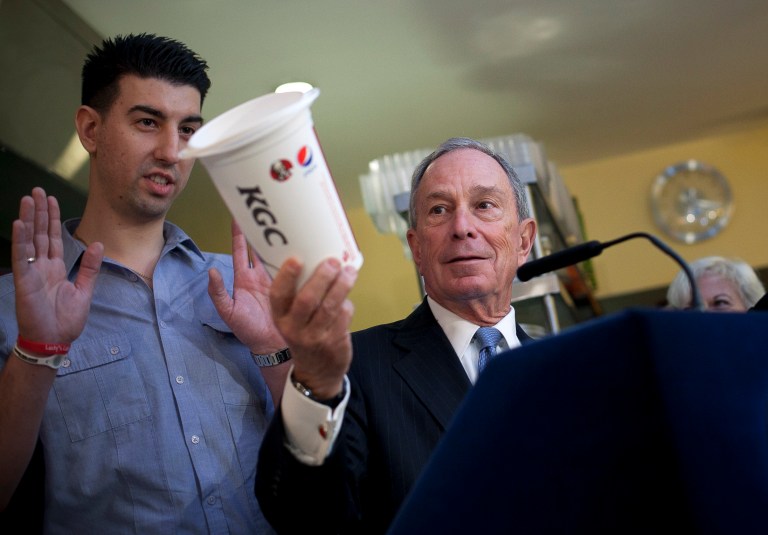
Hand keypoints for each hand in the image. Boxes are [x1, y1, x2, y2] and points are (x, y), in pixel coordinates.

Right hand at [12, 188, 102, 343]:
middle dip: (38, 212)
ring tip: (28, 199)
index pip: (52, 238)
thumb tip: (99, 244)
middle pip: (39, 233)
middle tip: (37, 190)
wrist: (55, 340)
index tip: (51, 200)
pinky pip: (22, 258)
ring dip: (28, 219)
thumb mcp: (84, 290)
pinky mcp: (24, 281)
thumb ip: (90, 267)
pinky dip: (21, 241)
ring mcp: (31, 272)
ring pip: (29, 240)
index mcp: (55, 268)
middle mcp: (41, 267)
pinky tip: (20, 224)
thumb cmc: (66, 320)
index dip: (51, 219)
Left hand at [208, 220, 287, 352]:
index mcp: (244, 278)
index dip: (238, 233)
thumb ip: (218, 293)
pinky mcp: (293, 285)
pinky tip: (302, 245)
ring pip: (278, 254)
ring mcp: (278, 279)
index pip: (240, 250)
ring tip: (286, 222)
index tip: (238, 215)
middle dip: (263, 230)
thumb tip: (211, 271)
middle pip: (261, 247)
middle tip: (267, 211)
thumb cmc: (248, 330)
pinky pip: (294, 267)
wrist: (272, 345)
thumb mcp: (229, 312)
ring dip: (281, 240)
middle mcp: (261, 275)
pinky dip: (297, 256)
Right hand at [269, 257, 357, 398]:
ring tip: (349, 271)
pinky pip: (343, 316)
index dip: (286, 276)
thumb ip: (298, 296)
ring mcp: (315, 337)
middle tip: (333, 262)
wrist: (316, 373)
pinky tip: (347, 297)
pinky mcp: (334, 342)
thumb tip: (317, 261)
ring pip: (330, 306)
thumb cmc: (304, 335)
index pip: (278, 296)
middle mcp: (294, 328)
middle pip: (307, 299)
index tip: (296, 259)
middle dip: (322, 277)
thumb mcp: (292, 320)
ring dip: (341, 285)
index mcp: (280, 318)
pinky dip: (347, 304)